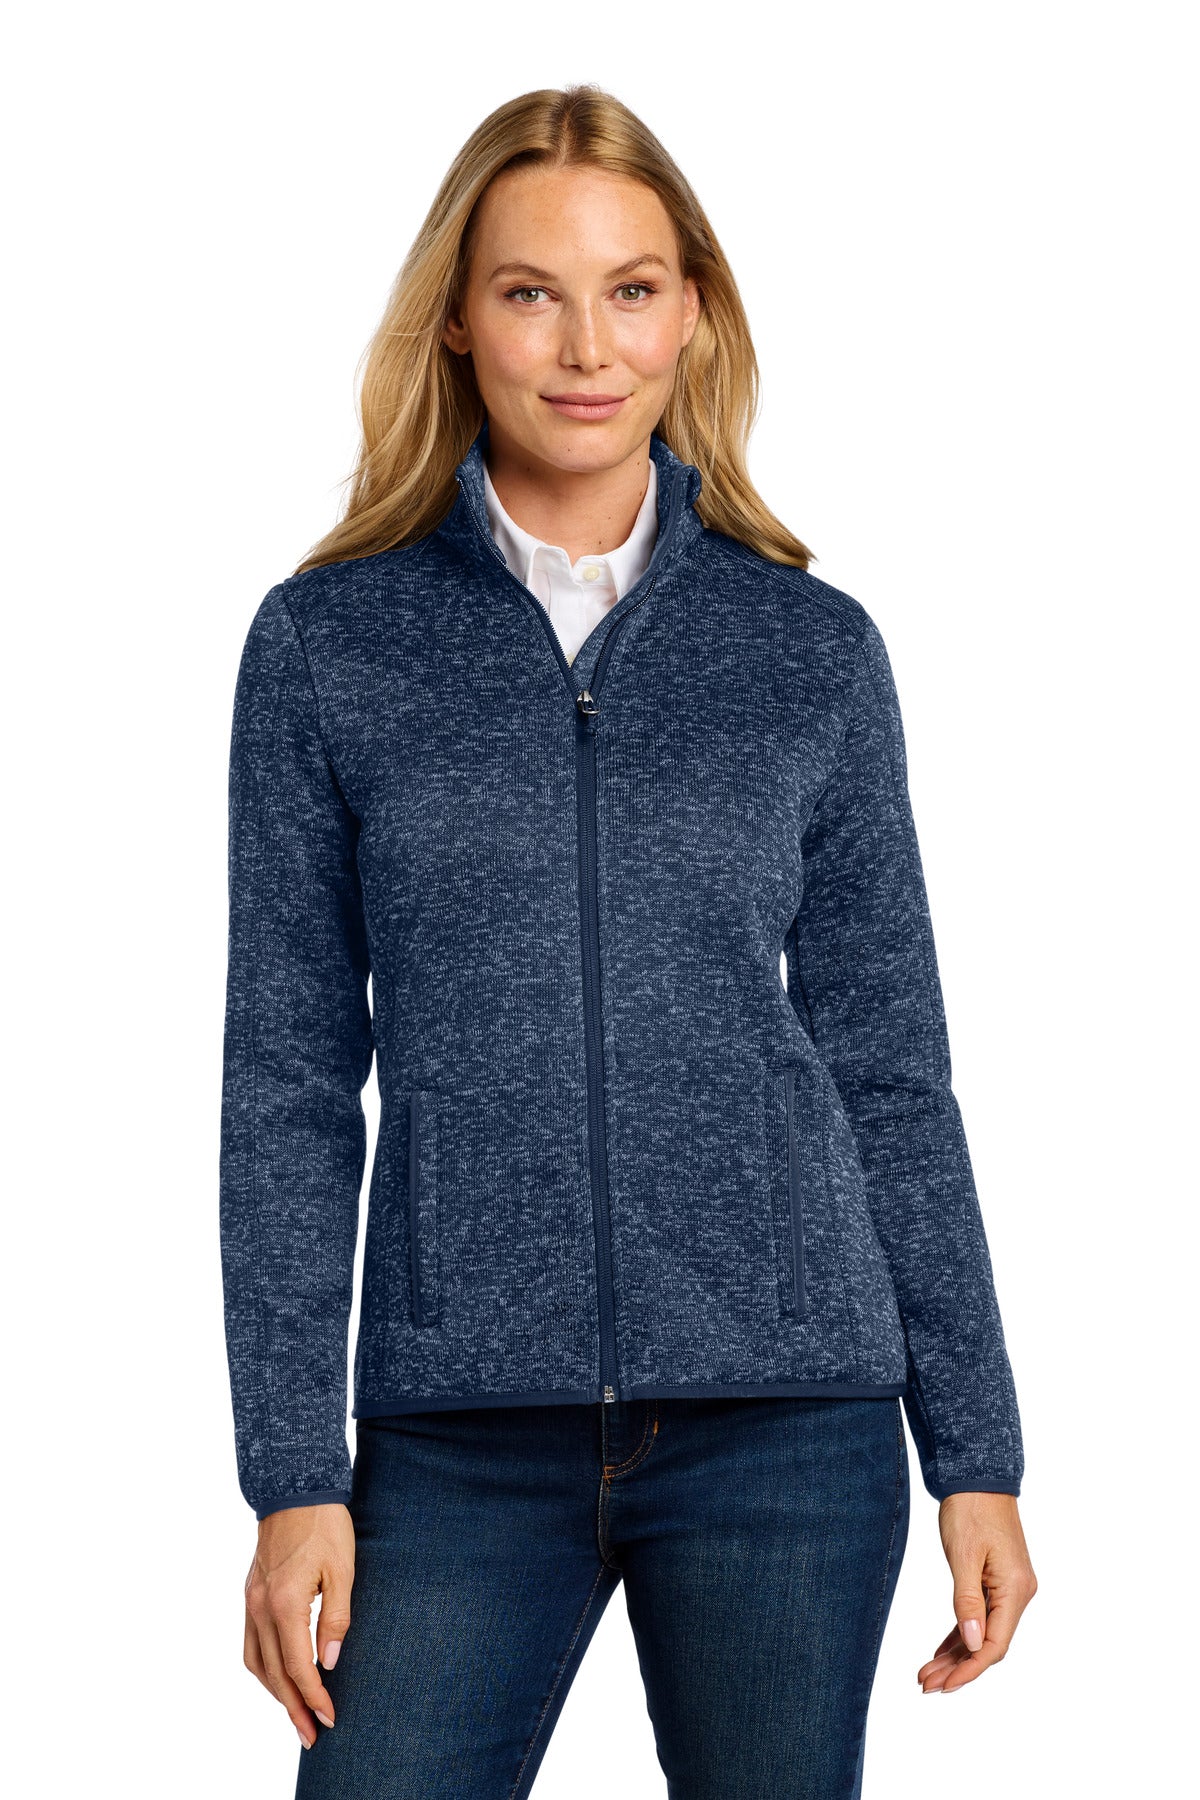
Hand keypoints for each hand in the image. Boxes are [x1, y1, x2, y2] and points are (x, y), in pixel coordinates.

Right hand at [243, 1502, 355, 1749]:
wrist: (294, 1488)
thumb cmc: (324, 1525)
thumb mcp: (343, 1570)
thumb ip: (337, 1618)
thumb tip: (329, 1661)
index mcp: (285, 1602)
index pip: (297, 1666)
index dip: (313, 1697)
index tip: (329, 1718)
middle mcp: (260, 1607)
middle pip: (273, 1673)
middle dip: (293, 1708)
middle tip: (311, 1736)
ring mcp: (250, 1601)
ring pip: (256, 1663)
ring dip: (275, 1693)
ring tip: (295, 1715)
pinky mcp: (249, 1594)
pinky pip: (250, 1643)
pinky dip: (263, 1668)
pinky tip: (278, 1677)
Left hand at [918, 1492, 1036, 1693]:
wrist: (978, 1475)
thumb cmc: (970, 1509)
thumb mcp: (963, 1554)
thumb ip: (967, 1601)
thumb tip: (972, 1643)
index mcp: (1015, 1589)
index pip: (994, 1644)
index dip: (969, 1669)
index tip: (942, 1686)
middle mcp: (1018, 1593)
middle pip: (988, 1643)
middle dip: (958, 1667)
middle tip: (925, 1685)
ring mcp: (1009, 1587)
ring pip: (983, 1632)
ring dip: (957, 1653)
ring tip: (927, 1673)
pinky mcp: (998, 1580)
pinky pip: (981, 1616)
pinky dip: (961, 1634)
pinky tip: (943, 1650)